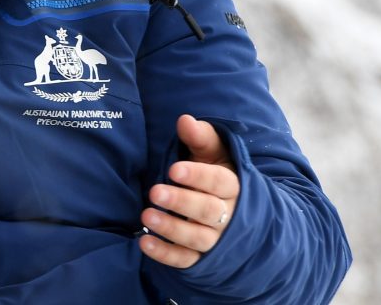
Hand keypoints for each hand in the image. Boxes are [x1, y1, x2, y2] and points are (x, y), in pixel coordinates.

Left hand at [139, 114, 240, 268]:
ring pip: (197, 238)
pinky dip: (166, 254)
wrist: (236, 210)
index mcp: (232, 186)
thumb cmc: (215, 171)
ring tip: (146, 216)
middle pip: (207, 211)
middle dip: (181, 202)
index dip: (197, 176)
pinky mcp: (202, 258)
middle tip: (155, 192)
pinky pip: (186, 259)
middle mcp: (228, 216)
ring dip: (171, 228)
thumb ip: (199, 137)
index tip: (173, 170)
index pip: (218, 182)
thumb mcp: (212, 152)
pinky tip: (145, 243)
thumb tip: (185, 120)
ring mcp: (216, 239)